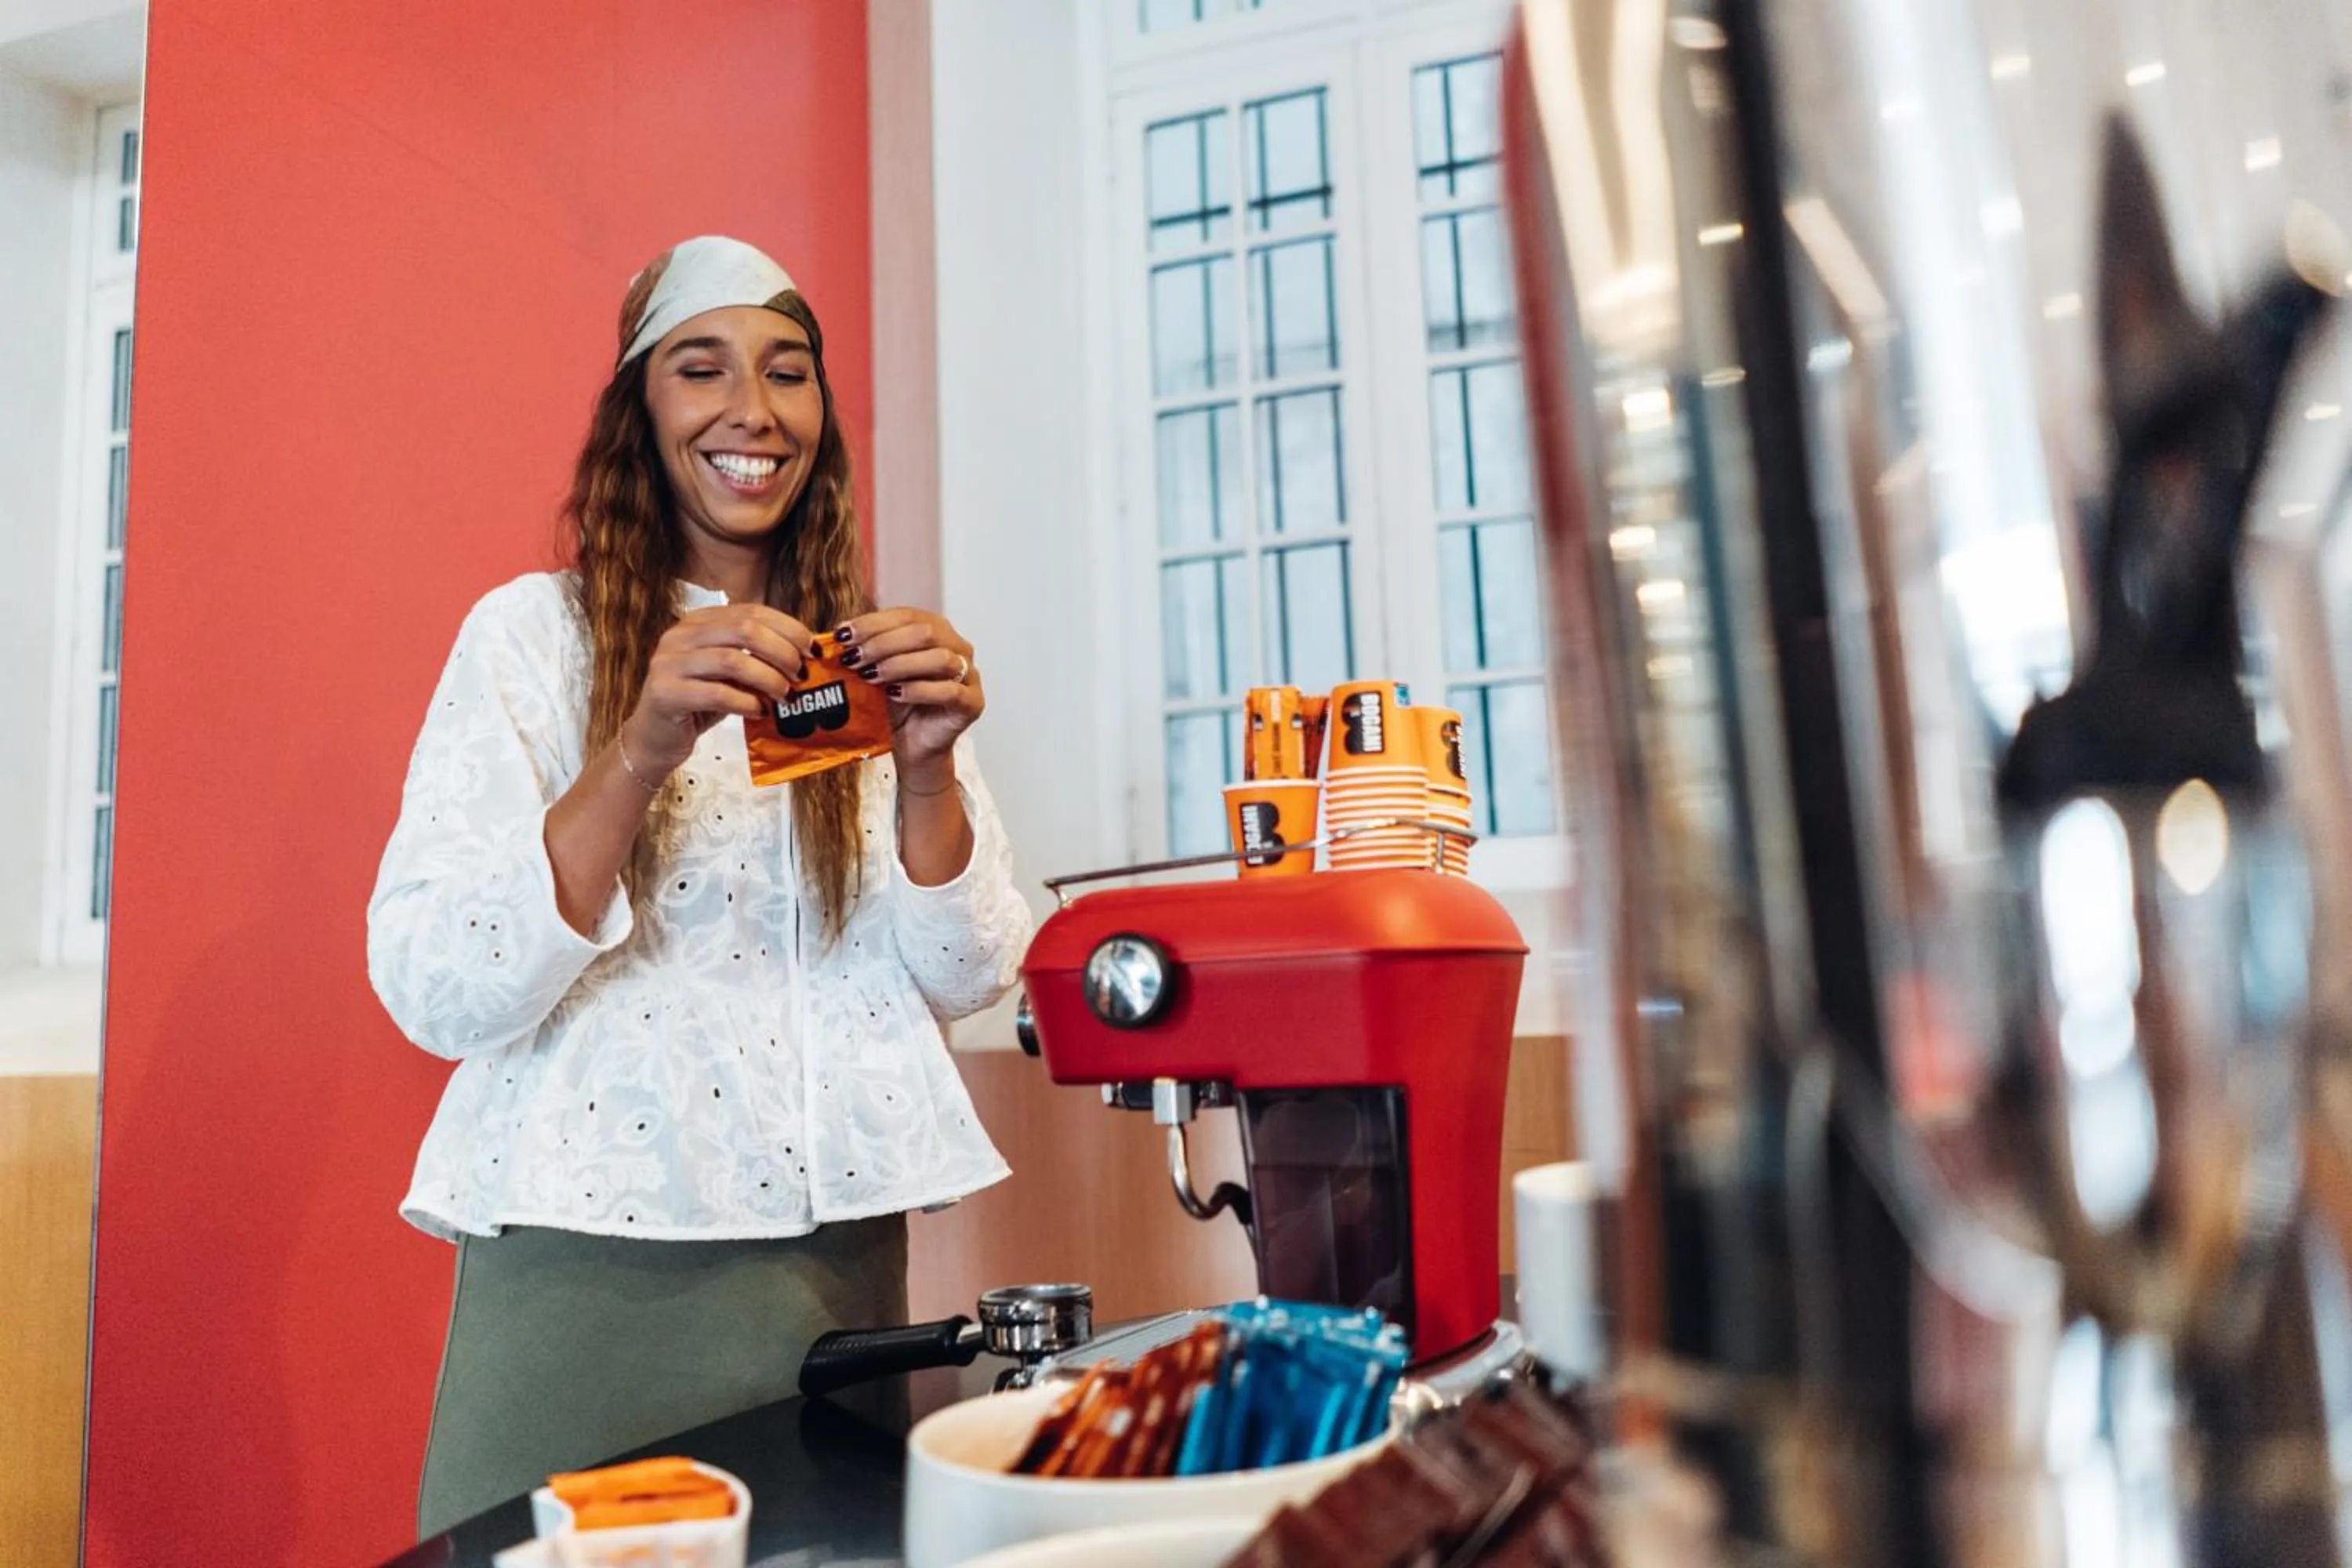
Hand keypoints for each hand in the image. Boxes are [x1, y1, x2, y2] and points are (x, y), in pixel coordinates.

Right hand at [621, 603, 814, 775]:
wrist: (655, 738)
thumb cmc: (699, 703)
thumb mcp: (730, 674)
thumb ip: (756, 658)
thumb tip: (804, 655)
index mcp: (699, 621)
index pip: (752, 611)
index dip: (788, 628)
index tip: (812, 651)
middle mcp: (680, 634)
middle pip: (744, 629)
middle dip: (781, 652)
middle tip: (800, 675)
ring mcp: (668, 662)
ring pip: (732, 659)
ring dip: (768, 679)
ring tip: (785, 696)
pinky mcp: (665, 692)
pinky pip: (717, 693)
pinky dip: (746, 702)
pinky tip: (759, 712)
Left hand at [836, 609, 983, 777]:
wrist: (912, 744)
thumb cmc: (897, 704)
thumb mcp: (877, 670)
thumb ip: (866, 650)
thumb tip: (836, 636)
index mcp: (936, 630)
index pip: (907, 615)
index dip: (874, 622)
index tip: (843, 636)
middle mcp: (957, 647)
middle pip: (925, 632)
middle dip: (883, 643)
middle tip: (853, 658)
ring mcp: (970, 675)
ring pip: (939, 658)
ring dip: (899, 665)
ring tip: (870, 676)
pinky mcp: (973, 703)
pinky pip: (949, 691)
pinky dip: (918, 690)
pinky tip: (894, 694)